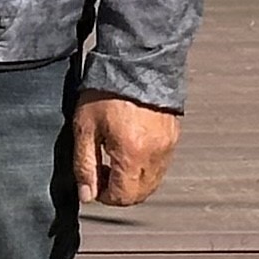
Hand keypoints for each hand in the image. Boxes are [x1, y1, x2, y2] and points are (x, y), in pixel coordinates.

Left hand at [69, 93, 180, 207]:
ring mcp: (168, 146)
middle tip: (103, 173)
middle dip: (120, 191)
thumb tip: (86, 195)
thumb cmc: (106, 91)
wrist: (134, 61)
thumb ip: (85, 165)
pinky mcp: (174, 136)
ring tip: (116, 159)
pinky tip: (131, 149)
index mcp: (132, 154)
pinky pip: (162, 164)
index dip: (104, 196)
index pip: (122, 196)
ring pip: (153, 181)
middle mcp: (155, 154)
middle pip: (140, 193)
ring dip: (134, 180)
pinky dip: (146, 166)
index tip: (93, 183)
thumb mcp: (85, 128)